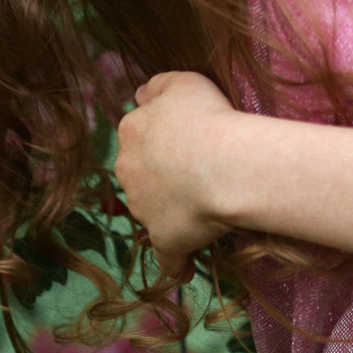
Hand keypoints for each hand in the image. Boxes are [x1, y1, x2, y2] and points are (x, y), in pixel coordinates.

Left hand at [114, 71, 241, 263]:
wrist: (223, 166)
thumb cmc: (207, 118)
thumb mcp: (181, 82)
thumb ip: (157, 86)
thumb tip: (138, 95)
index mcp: (132, 132)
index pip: (140, 133)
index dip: (165, 136)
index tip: (188, 139)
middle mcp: (129, 169)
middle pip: (142, 172)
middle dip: (162, 174)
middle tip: (199, 171)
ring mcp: (143, 208)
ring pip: (154, 210)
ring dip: (171, 211)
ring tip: (206, 209)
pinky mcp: (164, 239)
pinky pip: (168, 257)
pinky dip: (176, 264)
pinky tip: (185, 271)